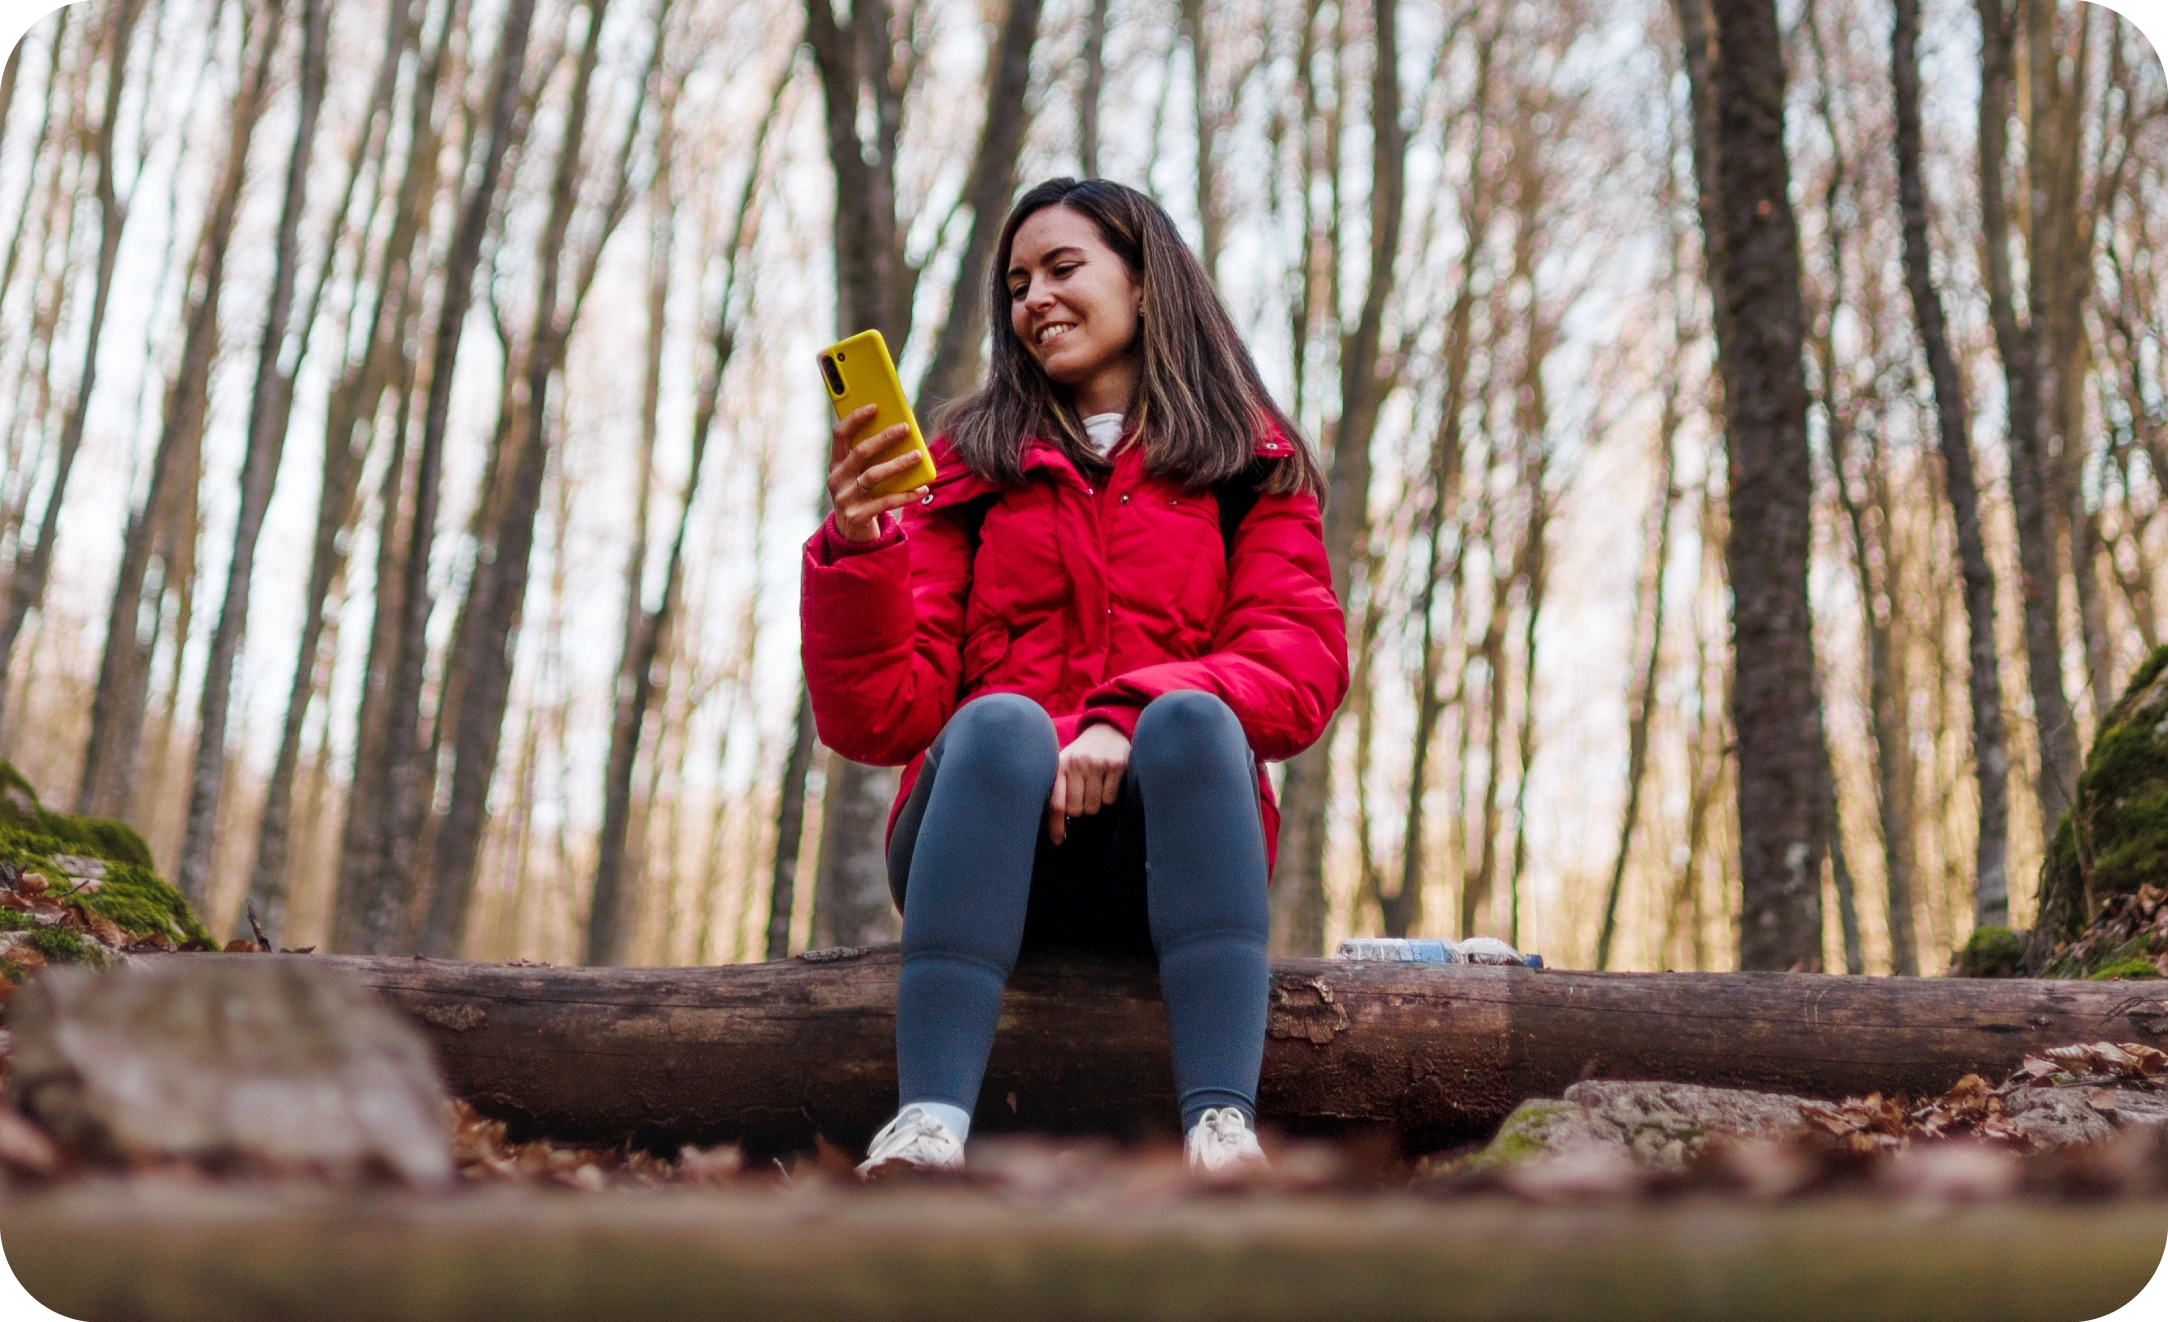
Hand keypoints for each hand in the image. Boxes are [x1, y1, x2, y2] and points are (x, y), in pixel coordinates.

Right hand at [827, 403, 929, 541]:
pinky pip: (886, 502)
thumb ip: (870, 456)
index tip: (874, 406)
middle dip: (884, 437)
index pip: (840, 434)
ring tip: (918, 455)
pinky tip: (922, 488)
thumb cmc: (862, 494)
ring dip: (898, 464)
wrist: (852, 533)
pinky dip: (906, 494)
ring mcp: (845, 499)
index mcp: (836, 463)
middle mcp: (837, 479)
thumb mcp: (859, 474)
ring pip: (873, 476)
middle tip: (905, 427)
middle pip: (860, 452)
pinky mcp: (858, 516)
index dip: (855, 418)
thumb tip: (900, 432)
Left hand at [1046, 723, 1130, 844]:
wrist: (1106, 729)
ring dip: (1095, 804)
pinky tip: (1107, 782)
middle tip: (1083, 798)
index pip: (1056, 803)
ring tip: (1095, 788)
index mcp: (1060, 765)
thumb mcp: (1065, 763)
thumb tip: (1055, 825)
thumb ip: (1057, 787)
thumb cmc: (1082, 753)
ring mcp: (1097, 764)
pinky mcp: (1116, 765)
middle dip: (1079, 810)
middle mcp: (1077, 763)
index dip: (1056, 826)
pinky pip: (1110, 798)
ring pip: (1093, 806)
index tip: (1058, 841)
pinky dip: (1109, 796)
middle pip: (1076, 809)